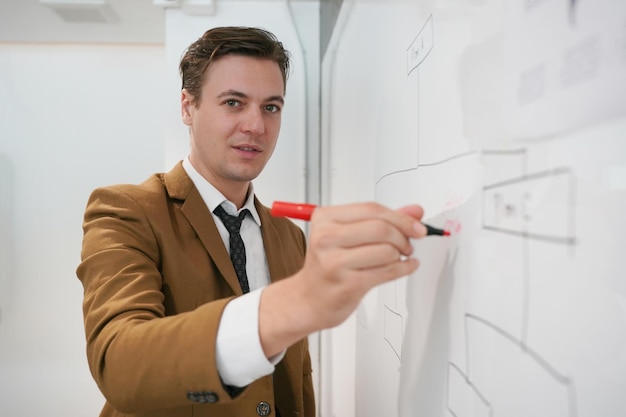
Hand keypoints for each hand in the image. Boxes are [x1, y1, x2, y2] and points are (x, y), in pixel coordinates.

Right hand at [259, 202, 425, 355]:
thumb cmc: (328, 264)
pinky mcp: (348, 284)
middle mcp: (326, 238)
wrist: (309, 299)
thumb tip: (415, 211)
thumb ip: (383, 220)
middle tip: (408, 244)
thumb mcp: (349, 234)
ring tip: (399, 257)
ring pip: (387, 251)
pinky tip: (405, 266)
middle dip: (403, 236)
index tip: (417, 225)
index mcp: (325, 218)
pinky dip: (404, 268)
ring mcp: (335, 262)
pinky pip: (387, 272)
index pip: (372, 209)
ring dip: (401, 254)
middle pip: (381, 228)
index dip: (401, 216)